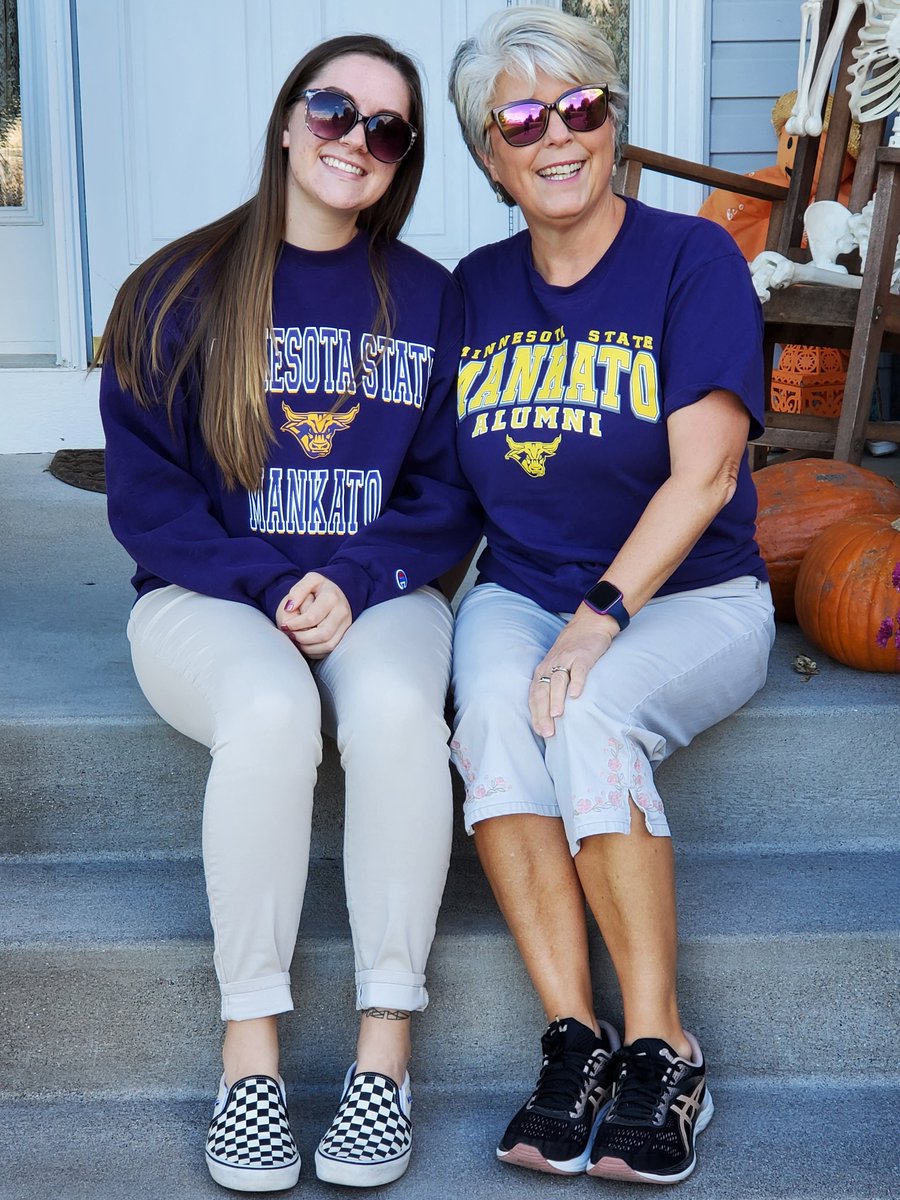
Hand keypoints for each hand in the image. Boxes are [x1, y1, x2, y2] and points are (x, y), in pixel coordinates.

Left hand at [276, 573, 351, 658]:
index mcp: (332, 597)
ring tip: (297, 640)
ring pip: (328, 645)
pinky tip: (306, 644)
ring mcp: (346, 625)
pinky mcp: (345, 635)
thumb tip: (290, 607)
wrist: (335, 594)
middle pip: (322, 635)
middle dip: (302, 638)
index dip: (296, 625)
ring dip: (309, 647)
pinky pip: (330, 650)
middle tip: (291, 635)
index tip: (286, 625)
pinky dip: (315, 651)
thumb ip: (298, 590)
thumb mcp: (309, 580)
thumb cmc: (319, 588)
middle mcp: (342, 612)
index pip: (312, 618)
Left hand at [528, 604, 617, 737]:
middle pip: (543, 691)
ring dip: (556, 699)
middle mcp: (551, 665)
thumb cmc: (571, 650)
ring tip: (557, 716)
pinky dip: (576, 683)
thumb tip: (552, 715)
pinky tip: (576, 696)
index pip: (534, 695)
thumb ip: (552, 686)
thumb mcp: (556, 666)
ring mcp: (567, 660)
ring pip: (557, 681)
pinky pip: (578, 670)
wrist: (588, 624)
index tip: (539, 732)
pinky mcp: (583, 656)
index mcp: (542, 671)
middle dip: (543, 713)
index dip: (535, 714)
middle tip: (547, 732)